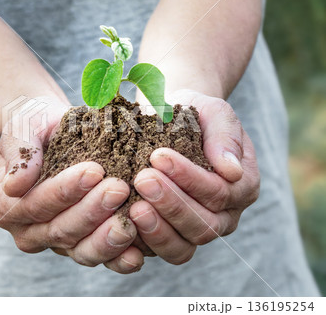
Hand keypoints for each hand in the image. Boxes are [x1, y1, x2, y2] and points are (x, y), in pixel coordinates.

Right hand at [0, 97, 143, 273]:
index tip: (95, 170)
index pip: (36, 203)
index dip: (65, 190)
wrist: (50, 131)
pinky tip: (137, 253)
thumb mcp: (23, 129)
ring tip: (130, 222)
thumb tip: (14, 187)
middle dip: (91, 211)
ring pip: (80, 250)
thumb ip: (21, 155)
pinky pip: (99, 256)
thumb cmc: (35, 127)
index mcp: (5, 205)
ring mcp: (55, 241)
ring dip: (106, 239)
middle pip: (60, 229)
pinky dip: (118, 259)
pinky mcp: (80, 245)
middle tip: (119, 189)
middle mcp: (27, 231)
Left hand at [130, 90, 259, 264]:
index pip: (219, 192)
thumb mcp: (215, 114)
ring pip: (183, 247)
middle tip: (142, 179)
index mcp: (241, 186)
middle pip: (204, 225)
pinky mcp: (172, 237)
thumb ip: (226, 137)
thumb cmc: (195, 116)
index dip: (189, 177)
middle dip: (171, 204)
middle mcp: (224, 215)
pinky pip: (160, 251)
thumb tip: (232, 171)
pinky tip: (123, 225)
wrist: (172, 122)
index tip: (158, 156)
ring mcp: (197, 230)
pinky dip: (143, 243)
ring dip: (157, 229)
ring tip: (133, 207)